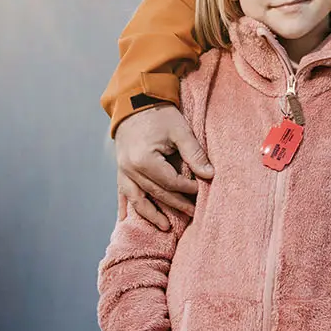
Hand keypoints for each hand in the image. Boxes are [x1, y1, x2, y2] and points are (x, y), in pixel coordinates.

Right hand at [115, 105, 209, 229]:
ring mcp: (122, 171)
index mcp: (144, 160)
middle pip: (156, 193)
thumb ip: (194, 154)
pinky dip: (125, 207)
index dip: (188, 188)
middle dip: (176, 205)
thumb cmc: (159, 115)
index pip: (171, 182)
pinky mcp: (120, 170)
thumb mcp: (180, 131)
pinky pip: (121, 193)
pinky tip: (127, 221)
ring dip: (151, 215)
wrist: (135, 102)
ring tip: (165, 228)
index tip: (202, 191)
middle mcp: (130, 169)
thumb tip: (210, 175)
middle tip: (193, 214)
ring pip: (137, 199)